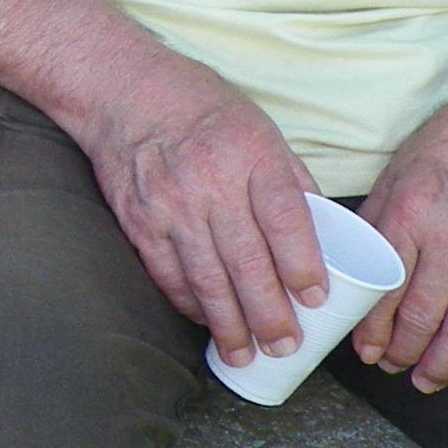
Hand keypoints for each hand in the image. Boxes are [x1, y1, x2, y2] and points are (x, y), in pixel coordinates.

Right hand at [73, 56, 326, 363]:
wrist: (124, 91)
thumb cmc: (202, 109)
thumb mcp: (260, 129)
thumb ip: (290, 181)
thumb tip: (323, 234)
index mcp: (251, 154)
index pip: (284, 219)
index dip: (301, 265)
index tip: (315, 299)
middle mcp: (211, 182)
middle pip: (246, 261)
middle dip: (268, 313)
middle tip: (285, 347)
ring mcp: (171, 205)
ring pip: (206, 278)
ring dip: (229, 324)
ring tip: (245, 356)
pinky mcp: (140, 221)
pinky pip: (168, 274)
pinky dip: (189, 304)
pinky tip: (206, 323)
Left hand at [355, 79, 447, 388]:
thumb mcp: (400, 173)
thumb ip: (379, 224)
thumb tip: (354, 271)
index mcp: (412, 215)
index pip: (383, 292)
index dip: (372, 332)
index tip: (366, 352)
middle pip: (421, 319)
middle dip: (402, 353)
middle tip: (393, 367)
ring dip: (443, 364)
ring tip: (427, 379)